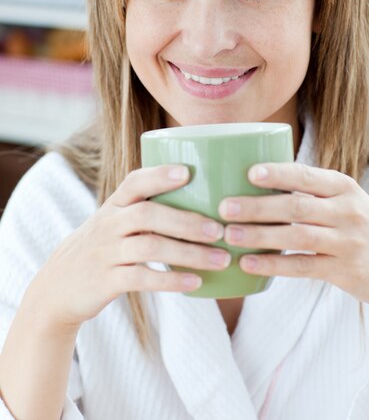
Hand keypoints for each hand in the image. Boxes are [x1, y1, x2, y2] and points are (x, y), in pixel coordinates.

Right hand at [28, 165, 228, 329]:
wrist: (58, 286)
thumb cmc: (103, 247)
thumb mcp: (115, 222)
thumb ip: (147, 209)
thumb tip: (204, 201)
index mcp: (114, 204)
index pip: (134, 181)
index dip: (159, 175)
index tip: (188, 172)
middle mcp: (108, 224)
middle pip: (149, 214)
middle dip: (187, 221)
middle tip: (220, 230)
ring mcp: (106, 252)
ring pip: (150, 247)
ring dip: (189, 253)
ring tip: (220, 259)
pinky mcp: (105, 281)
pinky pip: (141, 278)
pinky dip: (170, 280)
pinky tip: (195, 282)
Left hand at [219, 162, 368, 311]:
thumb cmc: (357, 225)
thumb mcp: (344, 200)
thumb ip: (310, 191)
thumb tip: (251, 179)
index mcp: (343, 187)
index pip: (306, 176)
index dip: (278, 174)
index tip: (249, 173)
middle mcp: (347, 211)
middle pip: (296, 207)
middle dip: (257, 207)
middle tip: (224, 207)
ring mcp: (347, 242)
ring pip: (296, 237)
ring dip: (259, 235)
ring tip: (229, 235)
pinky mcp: (344, 271)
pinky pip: (302, 267)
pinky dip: (273, 265)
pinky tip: (248, 263)